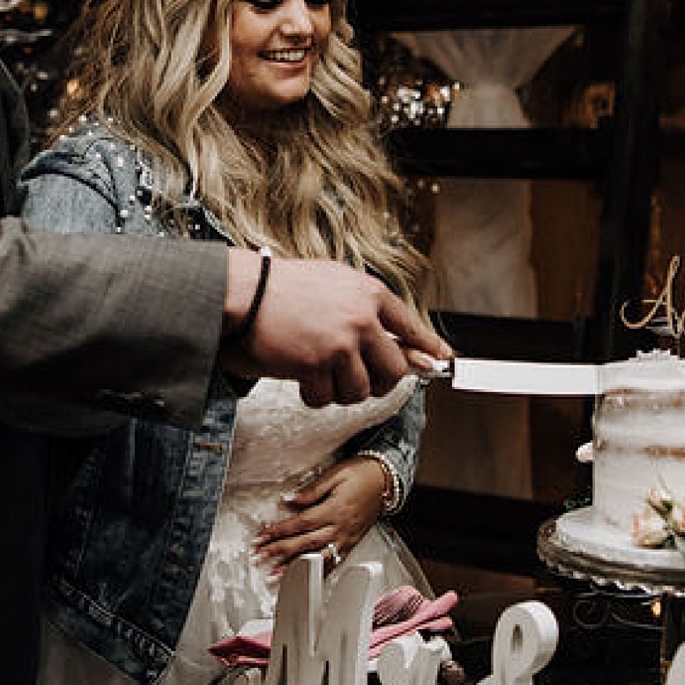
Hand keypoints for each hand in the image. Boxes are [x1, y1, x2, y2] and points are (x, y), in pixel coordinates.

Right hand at [235, 253, 447, 408]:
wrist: (243, 293)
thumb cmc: (282, 291)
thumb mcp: (333, 286)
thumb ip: (367, 313)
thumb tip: (413, 352)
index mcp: (368, 293)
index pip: (409, 326)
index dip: (426, 347)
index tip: (440, 360)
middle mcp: (361, 317)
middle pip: (394, 371)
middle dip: (377, 383)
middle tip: (355, 379)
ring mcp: (341, 342)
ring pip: (361, 391)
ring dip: (339, 391)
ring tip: (318, 372)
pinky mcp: (317, 364)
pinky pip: (326, 398)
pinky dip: (312, 395)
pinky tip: (298, 376)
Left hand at [255, 457, 395, 577]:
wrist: (386, 481)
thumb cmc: (361, 474)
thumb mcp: (336, 474)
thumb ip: (313, 490)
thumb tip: (291, 499)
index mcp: (334, 509)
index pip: (301, 523)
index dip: (280, 530)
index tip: (263, 536)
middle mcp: (340, 528)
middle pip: (305, 543)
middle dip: (280, 551)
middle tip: (261, 556)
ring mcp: (346, 539)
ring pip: (318, 558)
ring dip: (295, 568)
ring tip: (275, 575)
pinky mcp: (351, 544)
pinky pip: (333, 563)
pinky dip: (318, 573)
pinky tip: (305, 579)